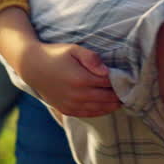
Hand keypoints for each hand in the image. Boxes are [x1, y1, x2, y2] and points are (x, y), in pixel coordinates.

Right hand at [0, 7, 122, 117]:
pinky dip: (100, 111)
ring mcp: (71, 105)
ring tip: (122, 99)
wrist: (32, 67)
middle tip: (131, 90)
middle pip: (107, 98)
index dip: (120, 80)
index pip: (109, 83)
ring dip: (113, 105)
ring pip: (99, 109)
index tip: (129, 78)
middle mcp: (77, 95)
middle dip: (120, 95)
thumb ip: (92, 58)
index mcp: (81, 79)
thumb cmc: (56, 54)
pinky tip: (108, 106)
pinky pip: (88, 114)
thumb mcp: (74, 49)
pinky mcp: (66, 110)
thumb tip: (108, 71)